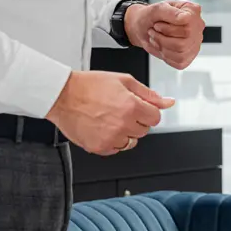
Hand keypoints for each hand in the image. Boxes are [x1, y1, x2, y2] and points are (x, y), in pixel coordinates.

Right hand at [46, 70, 174, 155]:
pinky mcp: (99, 147)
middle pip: (143, 130)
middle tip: (119, 109)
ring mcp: (111, 138)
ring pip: (130, 142)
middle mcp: (123, 124)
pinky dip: (112, 141)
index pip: (155, 118)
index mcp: (132, 107)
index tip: (138, 108)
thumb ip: (149, 94)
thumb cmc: (89, 85)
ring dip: (125, 132)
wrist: (63, 95)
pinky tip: (102, 127)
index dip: (147, 111)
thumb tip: (168, 102)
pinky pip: (115, 149)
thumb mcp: (124, 81)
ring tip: (110, 118)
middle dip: (136, 120)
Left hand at [126, 1, 205, 69]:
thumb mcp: (157, 9)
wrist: (143, 28)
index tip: (157, 25)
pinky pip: (180, 61)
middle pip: (185, 39)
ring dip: (162, 46)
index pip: (188, 22)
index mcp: (192, 11)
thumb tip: (184, 18)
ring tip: (155, 38)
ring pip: (181, 51)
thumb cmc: (152, 17)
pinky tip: (161, 47)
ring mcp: (195, 43)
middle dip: (163, 38)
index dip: (169, 27)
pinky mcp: (188, 56)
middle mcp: (197, 27)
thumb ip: (170, 12)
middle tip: (154, 32)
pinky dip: (166, 56)